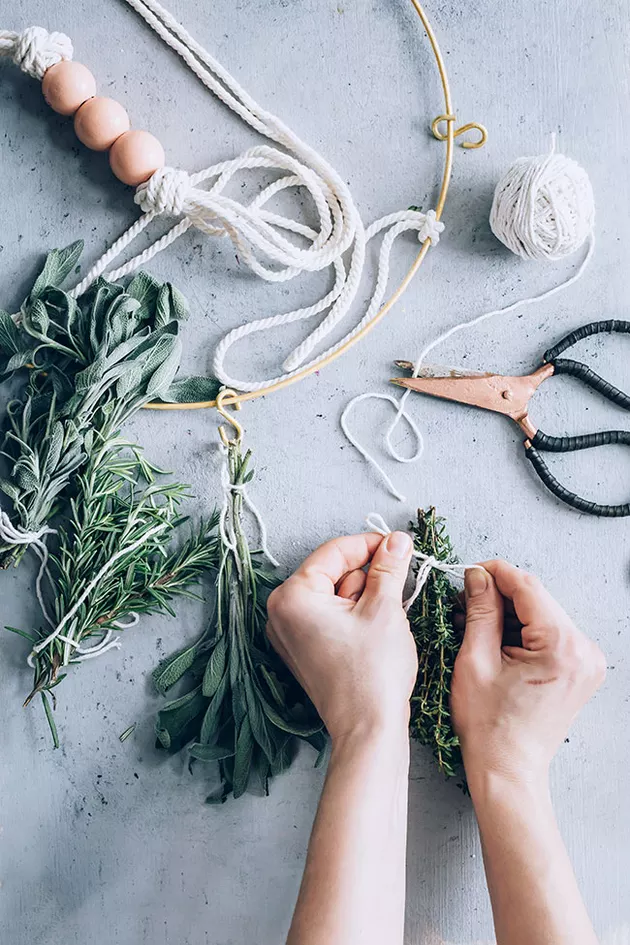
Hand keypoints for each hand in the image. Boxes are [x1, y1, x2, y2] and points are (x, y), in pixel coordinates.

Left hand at [267, 532, 416, 741]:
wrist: (368, 729)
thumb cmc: (372, 674)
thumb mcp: (384, 609)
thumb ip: (388, 567)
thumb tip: (397, 540)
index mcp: (292, 597)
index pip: (334, 552)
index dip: (371, 544)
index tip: (399, 544)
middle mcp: (281, 613)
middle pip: (332, 572)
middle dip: (367, 576)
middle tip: (397, 589)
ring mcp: (289, 633)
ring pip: (333, 594)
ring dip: (363, 597)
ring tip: (384, 621)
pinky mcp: (302, 650)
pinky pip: (328, 616)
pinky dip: (353, 615)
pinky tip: (373, 632)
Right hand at [451, 560, 605, 784]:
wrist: (508, 770)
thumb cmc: (490, 727)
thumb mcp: (475, 660)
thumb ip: (480, 610)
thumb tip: (477, 576)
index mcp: (562, 647)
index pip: (528, 586)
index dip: (494, 572)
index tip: (468, 571)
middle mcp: (584, 650)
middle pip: (537, 599)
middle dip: (499, 595)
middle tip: (463, 601)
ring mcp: (586, 661)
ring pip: (542, 615)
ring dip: (509, 613)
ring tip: (473, 624)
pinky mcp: (579, 669)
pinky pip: (549, 634)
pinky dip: (522, 630)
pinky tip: (494, 639)